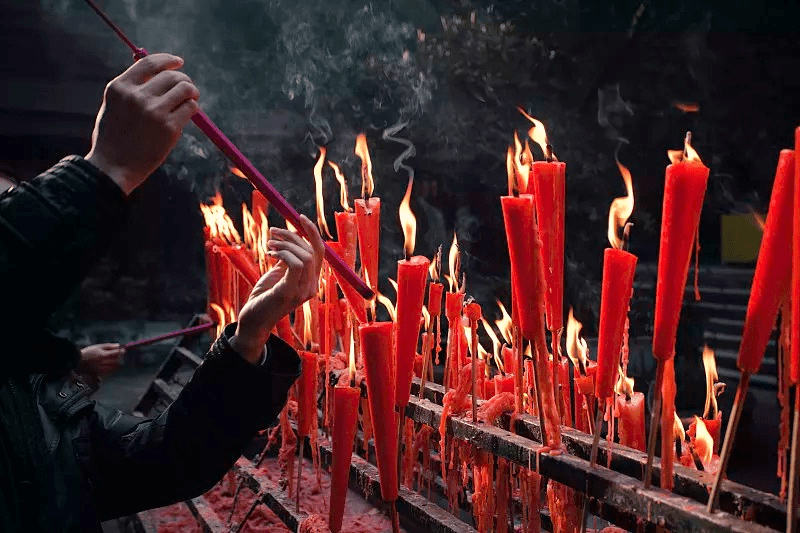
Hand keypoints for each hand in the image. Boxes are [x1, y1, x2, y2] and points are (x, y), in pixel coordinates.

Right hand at [77, 343, 124, 379]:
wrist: (78, 361)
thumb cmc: (88, 352)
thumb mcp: (98, 346)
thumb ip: (109, 346)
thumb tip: (118, 346)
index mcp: (103, 355)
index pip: (116, 354)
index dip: (121, 351)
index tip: (123, 350)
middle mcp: (103, 363)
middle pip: (117, 361)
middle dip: (120, 358)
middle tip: (120, 355)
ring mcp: (101, 369)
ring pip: (114, 368)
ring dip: (117, 364)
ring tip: (115, 360)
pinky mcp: (99, 374)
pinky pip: (109, 372)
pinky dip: (112, 369)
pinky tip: (110, 366)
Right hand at [85, 53, 199, 193]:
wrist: (113, 167)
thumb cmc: (114, 137)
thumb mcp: (113, 105)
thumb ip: (132, 88)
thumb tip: (159, 72)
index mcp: (119, 87)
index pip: (149, 63)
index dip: (168, 60)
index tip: (178, 62)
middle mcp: (136, 96)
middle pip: (171, 76)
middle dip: (184, 80)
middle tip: (188, 89)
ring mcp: (154, 112)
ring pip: (185, 89)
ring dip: (192, 92)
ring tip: (191, 99)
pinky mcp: (169, 127)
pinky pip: (190, 108)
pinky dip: (192, 108)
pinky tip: (188, 114)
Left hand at [231, 215, 324, 363]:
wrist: (252, 321)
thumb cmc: (264, 297)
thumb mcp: (278, 274)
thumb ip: (288, 260)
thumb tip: (290, 240)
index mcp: (311, 281)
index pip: (320, 251)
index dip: (312, 232)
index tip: (299, 217)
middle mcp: (312, 287)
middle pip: (311, 251)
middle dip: (292, 236)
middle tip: (272, 234)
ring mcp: (302, 292)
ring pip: (305, 256)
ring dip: (286, 244)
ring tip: (269, 245)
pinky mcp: (289, 293)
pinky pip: (295, 264)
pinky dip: (283, 253)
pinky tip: (270, 254)